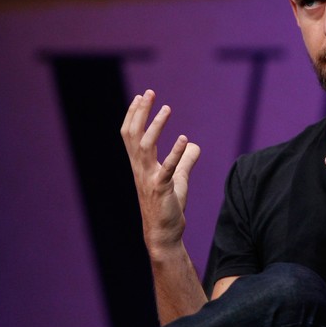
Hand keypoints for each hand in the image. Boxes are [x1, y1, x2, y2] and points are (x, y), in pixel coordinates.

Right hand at [120, 89, 200, 253]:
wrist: (164, 233)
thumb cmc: (168, 206)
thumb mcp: (179, 178)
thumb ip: (185, 161)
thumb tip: (194, 145)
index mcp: (141, 165)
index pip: (131, 134)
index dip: (134, 114)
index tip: (141, 96)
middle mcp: (140, 169)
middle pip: (133, 135)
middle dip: (140, 113)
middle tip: (148, 93)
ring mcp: (149, 179)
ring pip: (145, 147)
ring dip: (155, 126)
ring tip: (167, 108)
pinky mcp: (162, 189)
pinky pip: (167, 168)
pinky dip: (175, 153)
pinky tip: (185, 140)